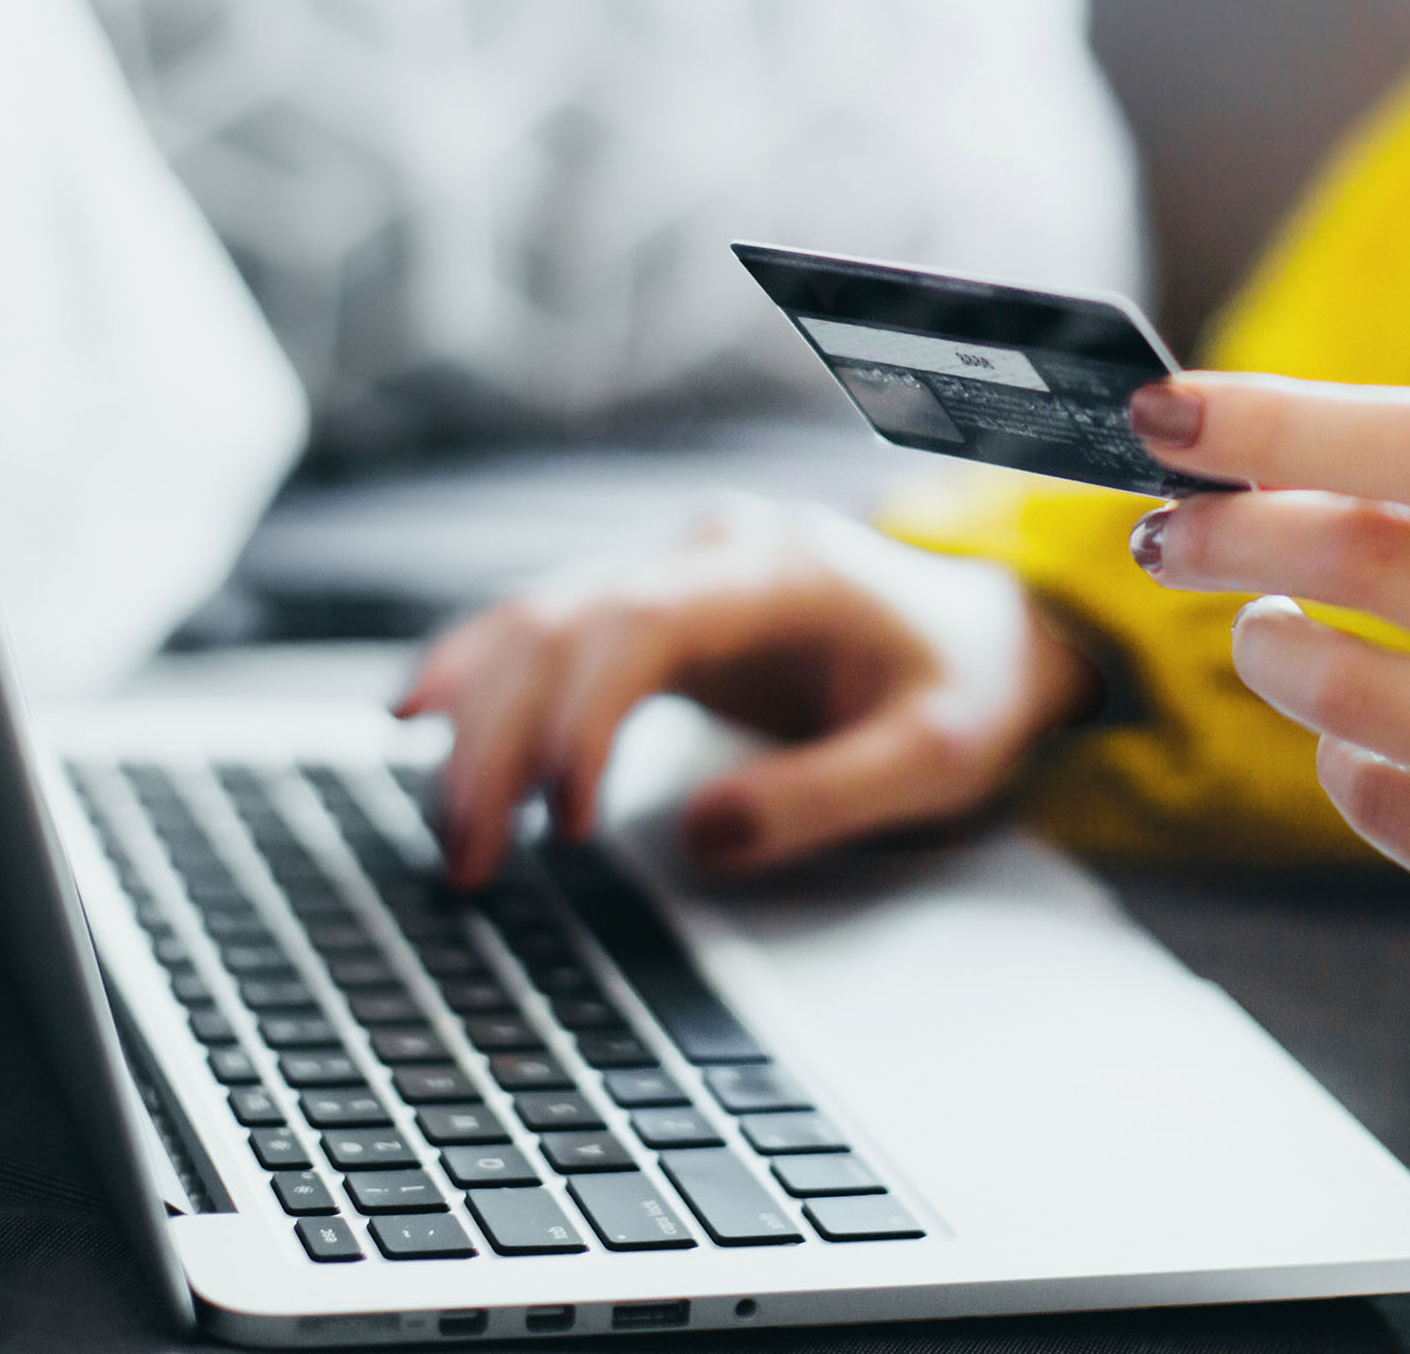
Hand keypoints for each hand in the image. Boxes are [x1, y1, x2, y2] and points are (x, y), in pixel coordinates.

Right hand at [394, 498, 1095, 887]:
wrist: (989, 635)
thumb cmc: (965, 688)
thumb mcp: (934, 756)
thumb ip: (827, 795)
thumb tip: (699, 836)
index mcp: (776, 570)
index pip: (640, 622)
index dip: (582, 716)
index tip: (561, 822)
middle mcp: (708, 552)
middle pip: (560, 623)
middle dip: (499, 742)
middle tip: (469, 858)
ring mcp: (673, 572)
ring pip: (532, 623)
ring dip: (475, 722)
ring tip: (449, 831)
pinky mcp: (653, 610)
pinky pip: (544, 634)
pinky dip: (480, 680)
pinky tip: (420, 721)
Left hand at [1125, 375, 1409, 1180]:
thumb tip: (1260, 456)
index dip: (1289, 422)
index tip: (1167, 411)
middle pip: (1381, 558)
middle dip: (1237, 537)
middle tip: (1171, 536)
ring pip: (1359, 695)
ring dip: (1273, 653)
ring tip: (1268, 637)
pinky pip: (1387, 802)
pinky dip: (1344, 762)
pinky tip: (1370, 744)